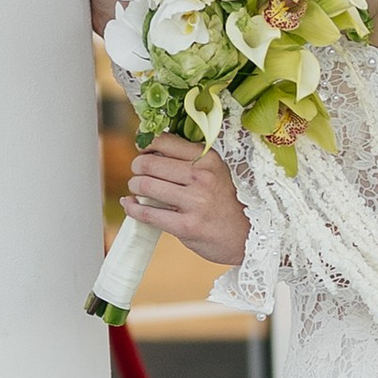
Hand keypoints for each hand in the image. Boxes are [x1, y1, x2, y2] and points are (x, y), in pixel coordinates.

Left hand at [126, 132, 249, 269]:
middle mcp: (202, 176)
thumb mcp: (215, 172)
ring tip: (138, 191)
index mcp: (208, 158)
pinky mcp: (186, 226)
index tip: (142, 151)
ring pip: (144, 185)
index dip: (145, 144)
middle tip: (139, 174)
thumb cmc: (224, 202)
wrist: (246, 236)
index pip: (163, 141)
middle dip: (137, 168)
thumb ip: (186, 159)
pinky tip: (130, 205)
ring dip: (135, 187)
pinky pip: (147, 213)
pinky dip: (132, 208)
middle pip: (148, 163)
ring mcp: (195, 202)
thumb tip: (148, 147)